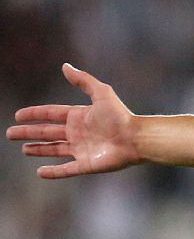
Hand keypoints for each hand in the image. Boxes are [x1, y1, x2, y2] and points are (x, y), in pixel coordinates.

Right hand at [7, 64, 141, 178]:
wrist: (136, 139)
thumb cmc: (120, 116)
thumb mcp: (101, 93)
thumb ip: (83, 80)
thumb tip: (65, 66)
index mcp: (80, 116)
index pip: (51, 114)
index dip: (35, 114)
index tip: (18, 115)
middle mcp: (79, 133)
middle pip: (48, 132)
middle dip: (29, 133)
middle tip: (11, 133)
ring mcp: (82, 150)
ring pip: (54, 150)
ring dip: (39, 150)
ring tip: (24, 149)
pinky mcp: (86, 165)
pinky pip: (66, 170)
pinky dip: (53, 172)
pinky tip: (40, 172)